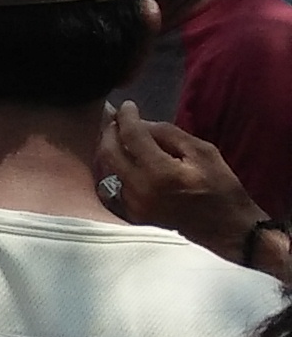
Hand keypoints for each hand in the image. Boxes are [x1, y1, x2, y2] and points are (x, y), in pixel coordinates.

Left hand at [98, 102, 267, 258]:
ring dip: (114, 151)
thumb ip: (170, 135)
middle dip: (110, 131)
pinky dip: (121, 169)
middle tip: (117, 120)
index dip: (126, 117)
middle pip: (109, 152)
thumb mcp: (204, 153)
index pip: (131, 136)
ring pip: (111, 169)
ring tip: (124, 138)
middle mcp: (138, 189)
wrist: (228, 231)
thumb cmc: (221, 189)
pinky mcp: (133, 215)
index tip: (127, 106)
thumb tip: (143, 124)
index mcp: (159, 172)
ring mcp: (132, 204)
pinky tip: (131, 163)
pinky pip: (118, 185)